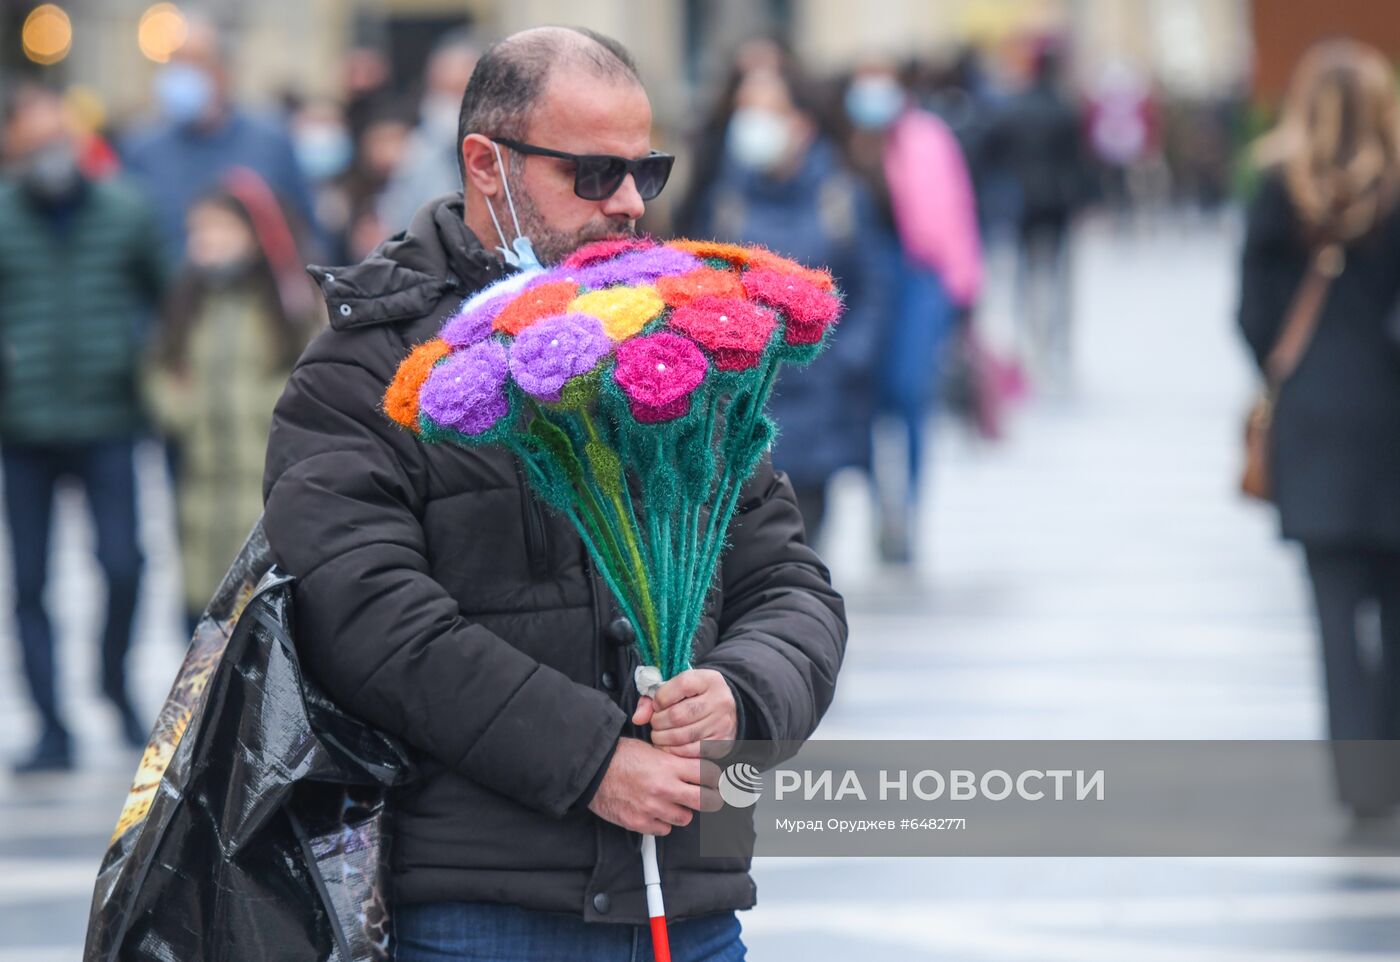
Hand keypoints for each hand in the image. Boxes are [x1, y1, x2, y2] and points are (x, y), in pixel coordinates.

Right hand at [587, 737, 721, 834]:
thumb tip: (694, 768)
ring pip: (685, 819)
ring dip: (681, 811)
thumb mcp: (651, 749)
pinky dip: (662, 823)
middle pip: (705, 801)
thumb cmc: (619, 756)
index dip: (715, 778)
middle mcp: (664, 789)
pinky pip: (663, 830)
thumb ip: (674, 762)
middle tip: (709, 797)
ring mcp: (652, 808)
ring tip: (670, 802)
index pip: (708, 775)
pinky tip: (654, 811)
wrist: (592, 770)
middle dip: (710, 799)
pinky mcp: (639, 823)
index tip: (715, 781)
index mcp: (669, 766)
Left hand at [632, 668, 736, 757]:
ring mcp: (722, 723)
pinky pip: (691, 752)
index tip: (657, 704)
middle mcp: (720, 701)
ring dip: (663, 738)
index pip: (681, 684)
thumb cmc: (694, 697)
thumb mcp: (677, 688)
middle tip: (655, 723)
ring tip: (659, 735)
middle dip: (658, 722)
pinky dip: (674, 751)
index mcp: (709, 680)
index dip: (661, 697)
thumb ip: (653, 698)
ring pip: (682, 736)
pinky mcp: (722, 743)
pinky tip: (669, 746)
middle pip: (677, 715)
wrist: (726, 709)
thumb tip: (637, 719)